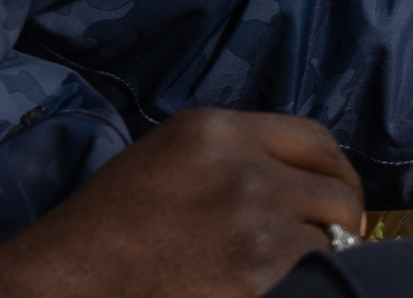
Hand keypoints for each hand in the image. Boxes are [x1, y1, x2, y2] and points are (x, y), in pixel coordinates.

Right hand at [0, 109, 365, 297]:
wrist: (71, 281)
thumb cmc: (109, 226)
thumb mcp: (168, 157)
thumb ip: (232, 154)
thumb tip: (295, 179)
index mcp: (217, 130)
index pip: (317, 138)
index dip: (336, 171)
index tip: (337, 196)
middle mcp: (244, 169)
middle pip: (336, 190)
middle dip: (342, 219)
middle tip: (330, 242)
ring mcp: (255, 227)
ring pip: (330, 243)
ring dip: (317, 260)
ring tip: (280, 270)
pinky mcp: (259, 279)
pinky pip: (312, 281)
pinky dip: (300, 288)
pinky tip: (262, 288)